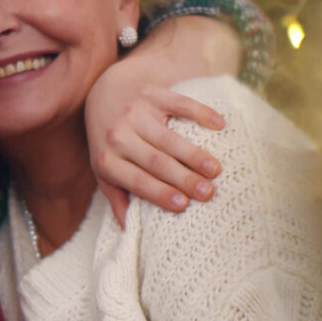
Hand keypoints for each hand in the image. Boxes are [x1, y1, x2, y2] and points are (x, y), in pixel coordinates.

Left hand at [86, 55, 223, 225]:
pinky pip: (179, 104)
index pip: (136, 180)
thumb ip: (116, 196)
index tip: (184, 204)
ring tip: (216, 170)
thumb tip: (128, 229)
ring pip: (169, 138)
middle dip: (183, 178)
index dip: (159, 192)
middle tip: (209, 193)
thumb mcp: (104, 168)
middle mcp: (118, 136)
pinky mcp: (152, 94)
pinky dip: (201, 113)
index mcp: (107, 159)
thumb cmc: (108, 139)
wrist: (102, 91)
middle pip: (155, 162)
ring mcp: (135, 113)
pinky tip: (219, 125)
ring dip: (194, 154)